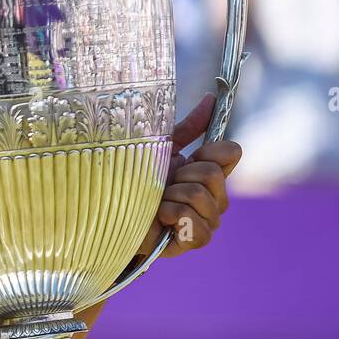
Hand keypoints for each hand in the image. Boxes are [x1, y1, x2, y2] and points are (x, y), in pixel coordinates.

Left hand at [135, 92, 242, 258]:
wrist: (107, 209)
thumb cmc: (131, 178)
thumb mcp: (160, 148)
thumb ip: (189, 126)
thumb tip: (211, 98)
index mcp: (207, 172)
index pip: (231, 152)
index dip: (209, 150)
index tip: (186, 156)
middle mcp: (213, 197)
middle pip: (214, 173)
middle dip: (180, 175)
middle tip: (161, 184)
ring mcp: (207, 220)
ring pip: (202, 196)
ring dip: (171, 196)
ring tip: (155, 202)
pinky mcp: (195, 240)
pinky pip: (199, 224)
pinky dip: (173, 216)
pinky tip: (160, 219)